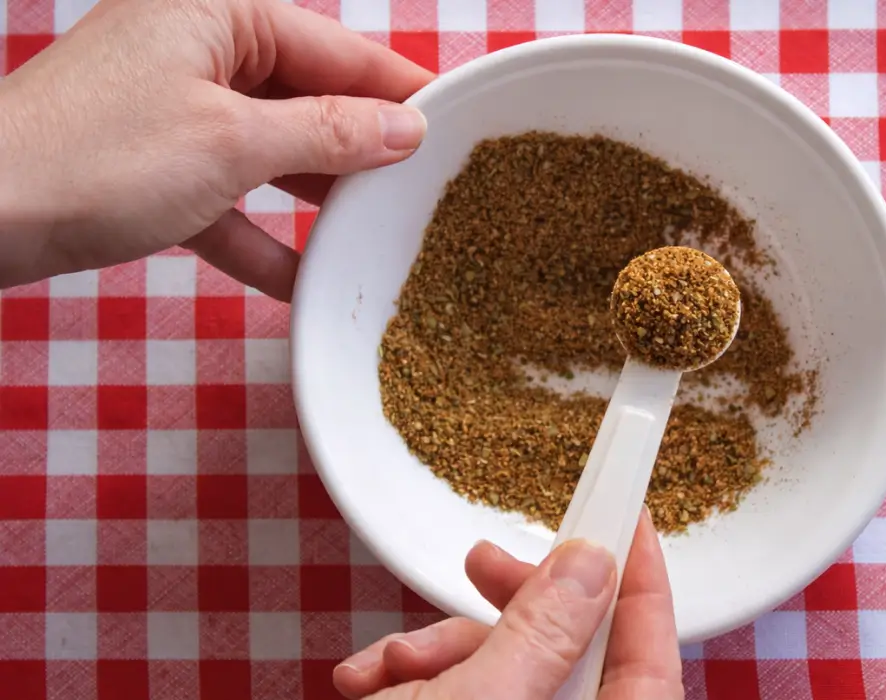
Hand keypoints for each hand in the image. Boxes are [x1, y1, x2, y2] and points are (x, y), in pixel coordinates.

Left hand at [0, 0, 431, 299]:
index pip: (340, 49)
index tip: (461, 126)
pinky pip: (230, 197)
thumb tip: (404, 128)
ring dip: (319, 197)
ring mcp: (173, 108)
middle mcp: (199, 49)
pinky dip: (263, 236)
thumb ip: (329, 133)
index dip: (402, 91)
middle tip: (431, 191)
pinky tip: (306, 279)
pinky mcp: (153, 165)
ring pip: (274, 150)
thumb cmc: (93, 159)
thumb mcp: (233, 144)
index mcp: (220, 12)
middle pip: (310, 98)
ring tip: (381, 234)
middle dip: (365, 150)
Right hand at [334, 510, 684, 698]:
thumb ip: (543, 636)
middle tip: (480, 563)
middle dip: (515, 608)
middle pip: (570, 661)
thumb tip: (592, 567)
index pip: (652, 663)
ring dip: (444, 655)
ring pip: (508, 679)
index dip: (644, 585)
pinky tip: (369, 685)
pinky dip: (422, 688)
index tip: (626, 519)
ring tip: (386, 666)